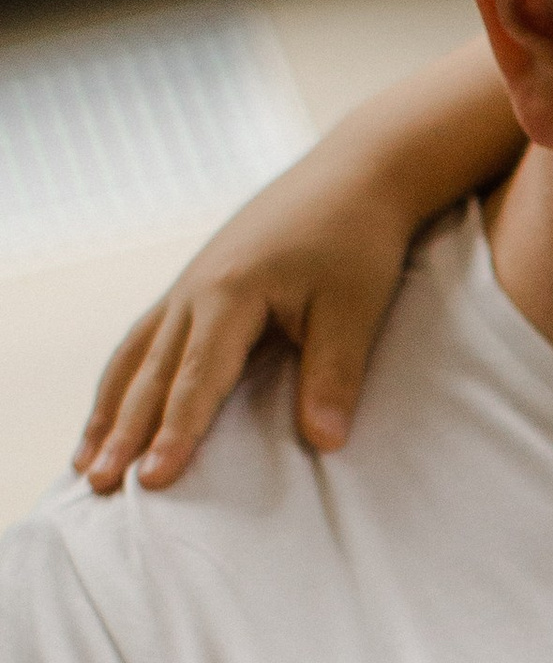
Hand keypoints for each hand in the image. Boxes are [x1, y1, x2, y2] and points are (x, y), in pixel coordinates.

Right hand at [76, 160, 411, 493]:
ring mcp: (189, 284)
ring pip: (135, 356)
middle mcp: (195, 289)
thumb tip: (325, 443)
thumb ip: (334, 376)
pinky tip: (113, 407)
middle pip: (150, 374)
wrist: (354, 176)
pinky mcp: (197, 282)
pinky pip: (146, 337)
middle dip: (122, 434)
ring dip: (108, 411)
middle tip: (100, 486)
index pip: (195, 380)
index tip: (153, 482)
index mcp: (229, 294)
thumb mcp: (354, 309)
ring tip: (86, 461)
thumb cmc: (357, 241)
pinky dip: (124, 378)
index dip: (174, 434)